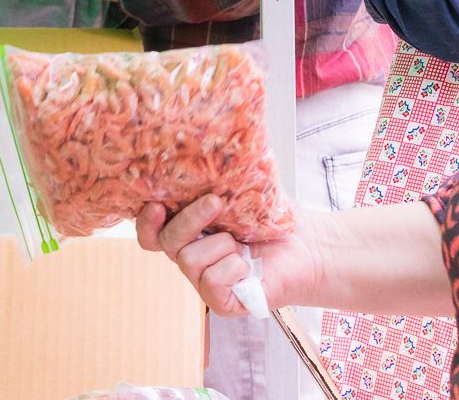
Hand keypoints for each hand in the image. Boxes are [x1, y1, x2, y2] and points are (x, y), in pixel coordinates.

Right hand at [137, 193, 322, 317]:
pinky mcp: (223, 303)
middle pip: (166, 242)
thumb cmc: (275, 222)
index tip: (157, 204)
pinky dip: (231, 268)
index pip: (151, 234)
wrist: (312, 248)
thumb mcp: (240, 194)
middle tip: (215, 203)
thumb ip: (215, 182)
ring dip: (220, 244)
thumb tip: (196, 155)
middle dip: (189, 220)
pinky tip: (248, 266)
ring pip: (187, 260)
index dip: (146, 221)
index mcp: (190, 234)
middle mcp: (192, 258)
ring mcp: (205, 283)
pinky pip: (211, 283)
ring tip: (242, 242)